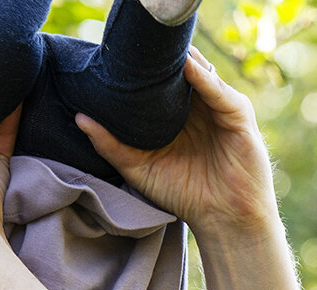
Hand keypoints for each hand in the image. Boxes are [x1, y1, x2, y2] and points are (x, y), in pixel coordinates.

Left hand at [77, 47, 280, 239]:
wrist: (224, 221)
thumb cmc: (186, 195)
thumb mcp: (139, 169)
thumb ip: (110, 145)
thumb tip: (79, 118)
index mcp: (176, 113)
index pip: (159, 79)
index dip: (141, 66)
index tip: (117, 53)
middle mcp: (198, 105)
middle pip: (179, 67)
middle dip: (161, 56)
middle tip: (135, 42)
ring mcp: (219, 107)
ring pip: (200, 71)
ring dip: (182, 58)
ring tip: (159, 47)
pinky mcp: (238, 116)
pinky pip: (220, 91)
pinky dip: (204, 78)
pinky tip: (187, 68)